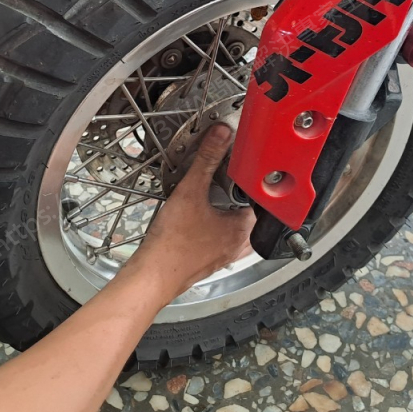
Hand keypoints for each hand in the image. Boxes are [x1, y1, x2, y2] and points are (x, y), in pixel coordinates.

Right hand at [124, 124, 255, 300]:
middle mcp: (239, 245)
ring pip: (236, 228)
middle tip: (225, 179)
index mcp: (244, 229)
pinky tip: (199, 219)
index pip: (260, 198)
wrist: (152, 275)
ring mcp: (225, 255)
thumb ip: (206, 160)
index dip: (251, 179)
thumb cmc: (172, 245)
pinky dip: (215, 227)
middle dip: (238, 195)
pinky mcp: (209, 261)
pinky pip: (220, 240)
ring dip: (228, 213)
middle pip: (249, 212)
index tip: (241, 166)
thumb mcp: (190, 192)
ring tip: (212, 197)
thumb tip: (221, 136)